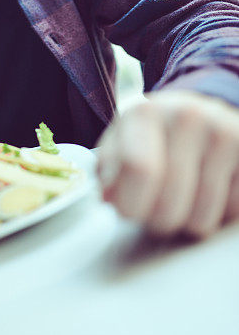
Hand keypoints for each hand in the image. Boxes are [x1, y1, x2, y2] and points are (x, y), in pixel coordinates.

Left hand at [96, 89, 238, 238]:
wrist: (197, 114)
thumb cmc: (151, 138)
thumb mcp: (120, 143)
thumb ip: (108, 172)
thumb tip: (110, 199)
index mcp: (144, 113)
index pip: (139, 170)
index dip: (131, 204)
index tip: (129, 209)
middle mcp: (186, 116)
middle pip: (169, 205)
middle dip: (158, 221)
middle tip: (157, 207)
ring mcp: (223, 132)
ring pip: (201, 219)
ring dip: (189, 222)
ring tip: (184, 197)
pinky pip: (232, 213)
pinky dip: (219, 213)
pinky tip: (210, 190)